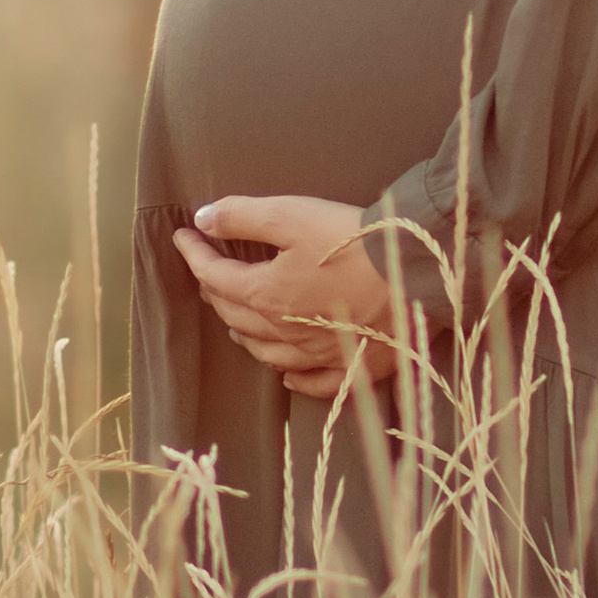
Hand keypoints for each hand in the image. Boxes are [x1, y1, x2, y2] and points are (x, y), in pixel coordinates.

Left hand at [173, 195, 401, 402]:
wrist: (415, 274)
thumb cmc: (351, 241)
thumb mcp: (291, 215)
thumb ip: (241, 217)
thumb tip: (201, 220)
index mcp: (266, 294)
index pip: (216, 277)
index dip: (195, 255)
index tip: (183, 237)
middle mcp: (284, 332)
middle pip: (237, 316)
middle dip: (215, 293)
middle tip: (208, 275)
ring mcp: (318, 355)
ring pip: (268, 352)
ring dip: (246, 335)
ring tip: (236, 323)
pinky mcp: (353, 368)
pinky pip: (314, 383)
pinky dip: (293, 379)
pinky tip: (286, 376)